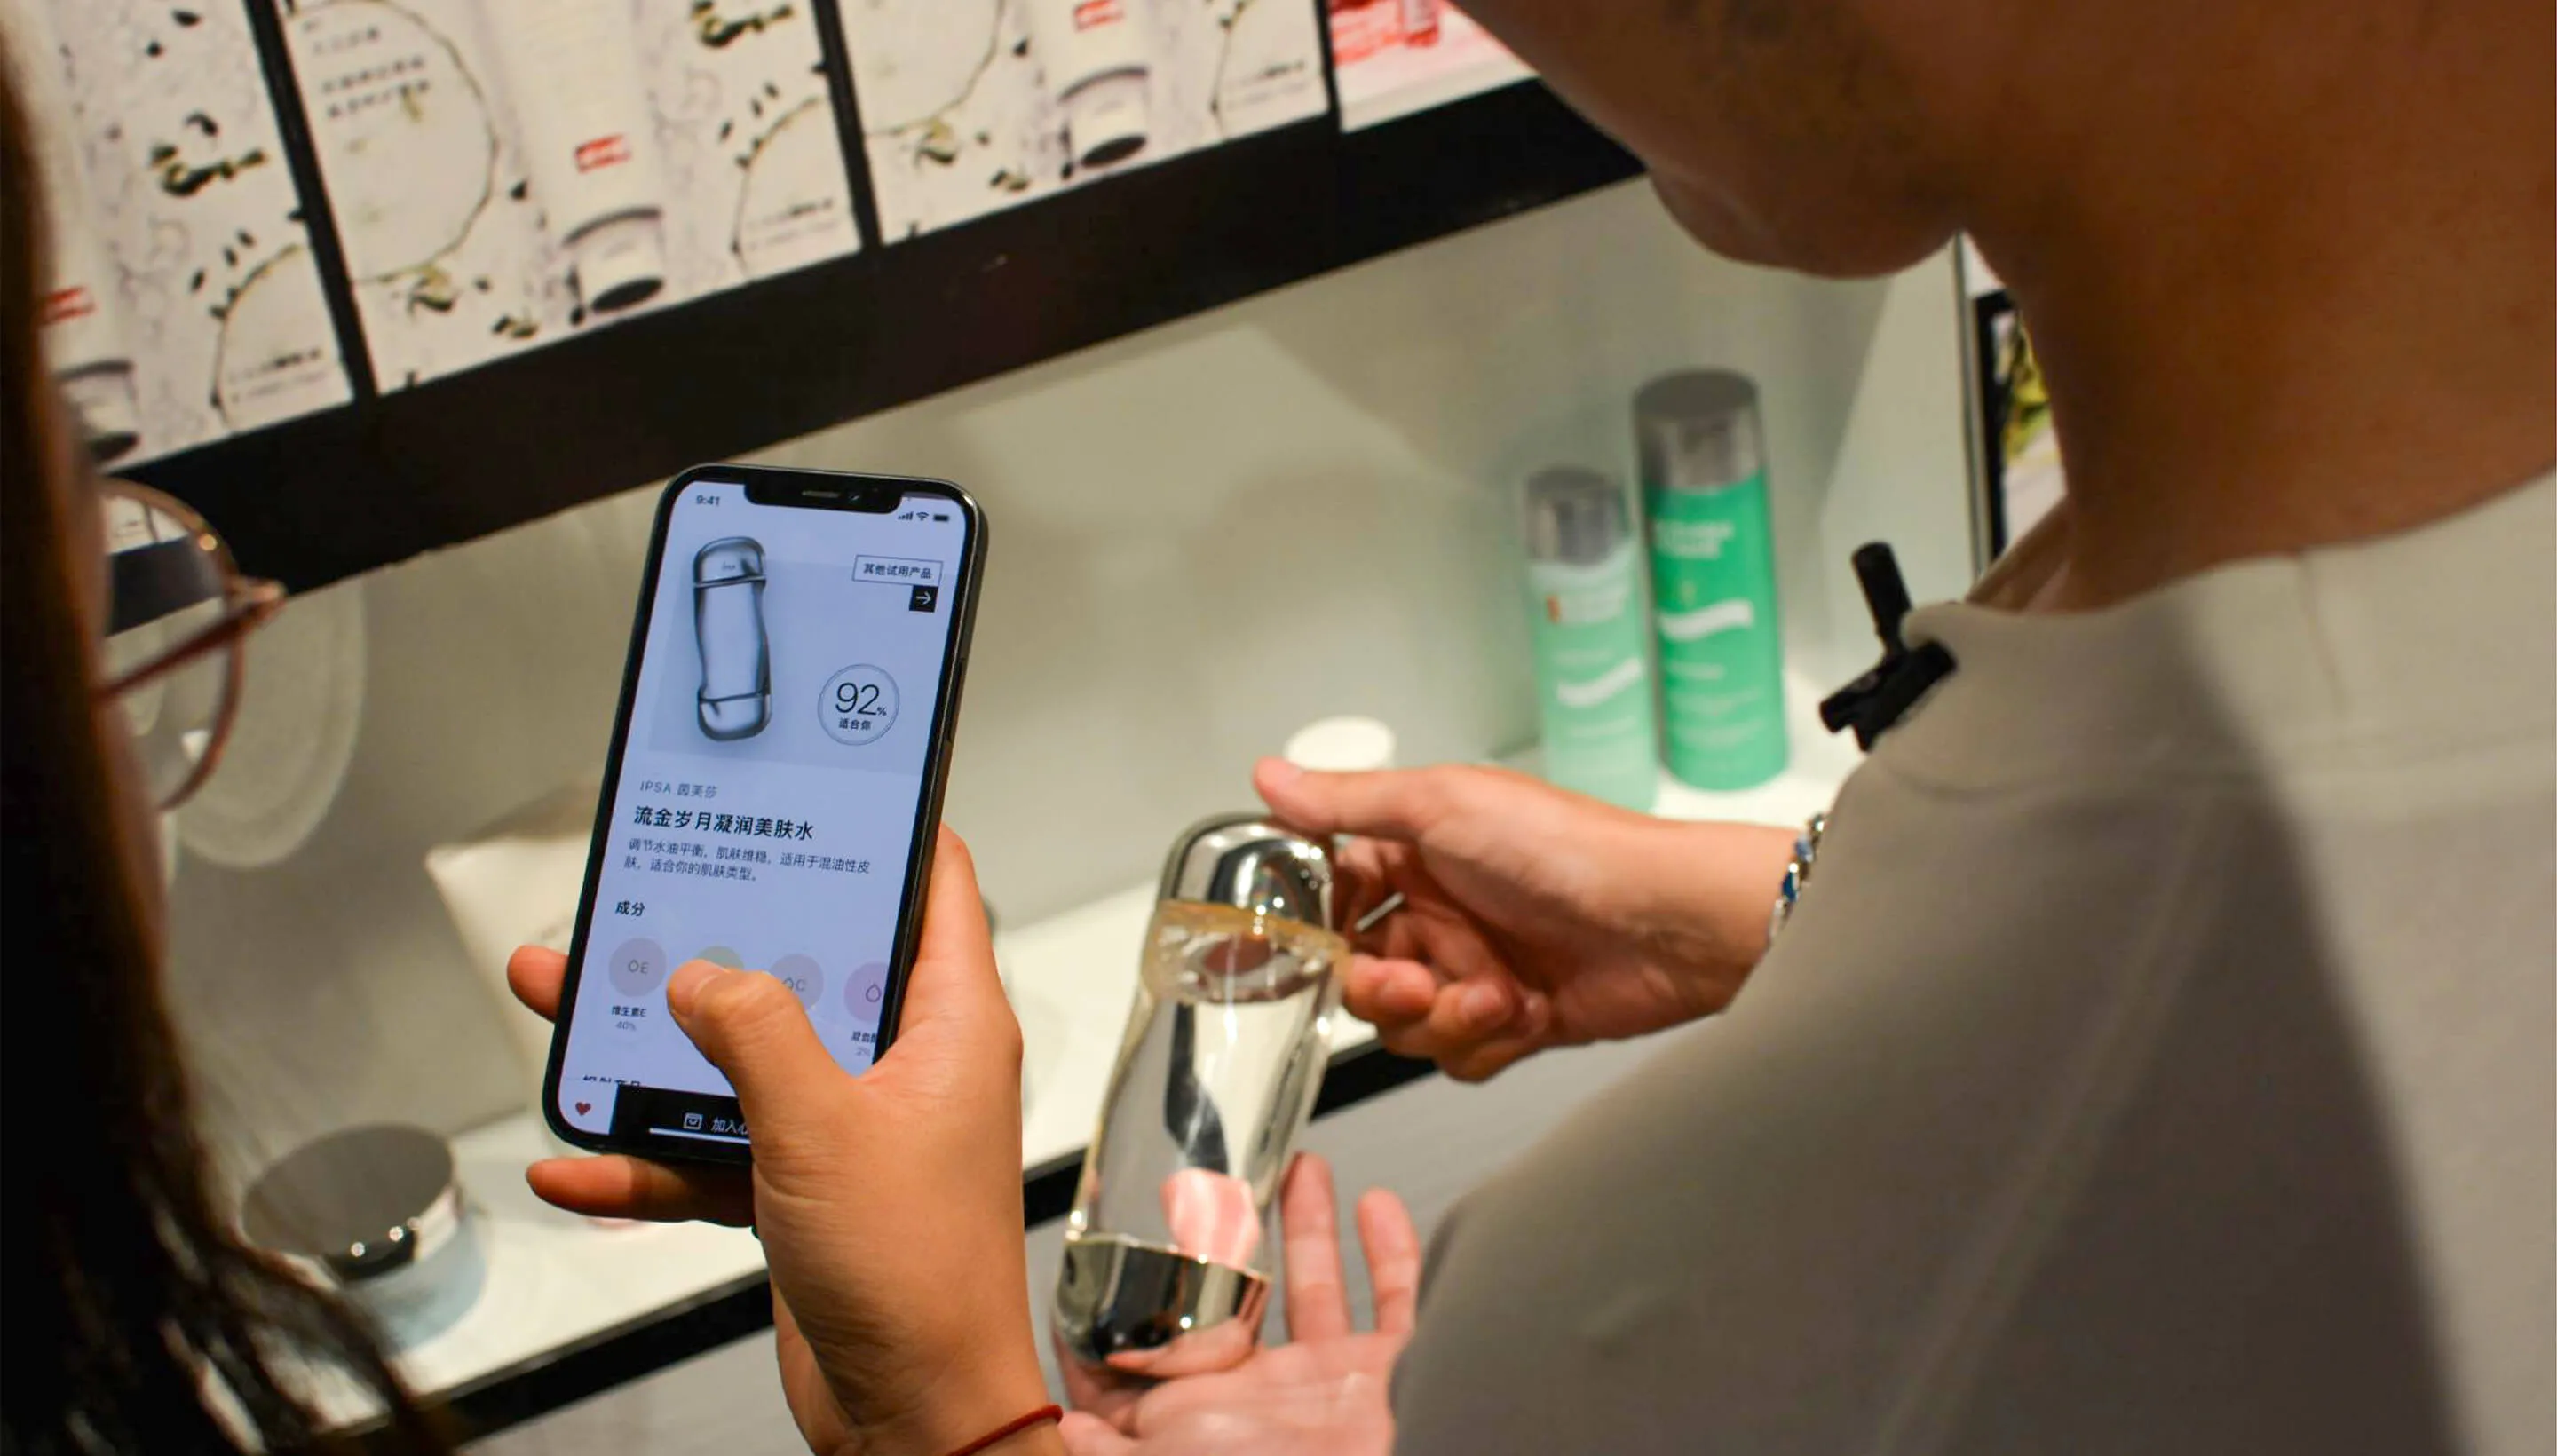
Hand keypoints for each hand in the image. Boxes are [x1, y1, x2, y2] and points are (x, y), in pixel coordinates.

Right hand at [508, 829, 1058, 1455]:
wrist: (912, 1417)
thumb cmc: (917, 1277)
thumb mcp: (823, 1128)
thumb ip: (758, 1035)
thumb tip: (705, 973)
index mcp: (948, 1023)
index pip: (934, 886)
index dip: (885, 828)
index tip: (824, 788)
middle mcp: (905, 1064)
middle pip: (809, 966)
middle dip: (721, 934)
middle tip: (650, 889)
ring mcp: (851, 1128)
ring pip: (743, 1057)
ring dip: (656, 1044)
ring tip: (567, 999)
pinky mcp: (804, 1191)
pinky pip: (715, 1152)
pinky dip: (648, 1157)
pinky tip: (575, 1162)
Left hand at [1056, 1155, 1415, 1455]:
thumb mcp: (1179, 1455)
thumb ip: (1117, 1449)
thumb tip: (1067, 1428)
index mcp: (1211, 1418)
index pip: (1155, 1361)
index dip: (1132, 1307)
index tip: (1113, 1248)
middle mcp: (1269, 1400)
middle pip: (1234, 1303)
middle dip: (1220, 1241)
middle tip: (1208, 1183)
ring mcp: (1334, 1386)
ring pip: (1315, 1288)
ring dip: (1306, 1226)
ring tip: (1295, 1168)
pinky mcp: (1395, 1372)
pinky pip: (1398, 1300)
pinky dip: (1392, 1250)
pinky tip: (1376, 1205)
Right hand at [1256, 759, 1796, 1080]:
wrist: (1667, 923)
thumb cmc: (1569, 849)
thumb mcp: (1444, 805)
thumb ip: (1349, 802)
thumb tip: (1269, 777)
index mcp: (1417, 851)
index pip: (1333, 898)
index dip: (1316, 929)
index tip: (1305, 948)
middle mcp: (1441, 910)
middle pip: (1359, 974)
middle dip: (1382, 988)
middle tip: (1413, 981)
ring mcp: (1475, 968)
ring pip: (1405, 1025)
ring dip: (1444, 1018)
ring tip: (1494, 994)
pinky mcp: (1511, 1021)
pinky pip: (1458, 1056)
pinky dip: (1486, 1043)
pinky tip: (1526, 1013)